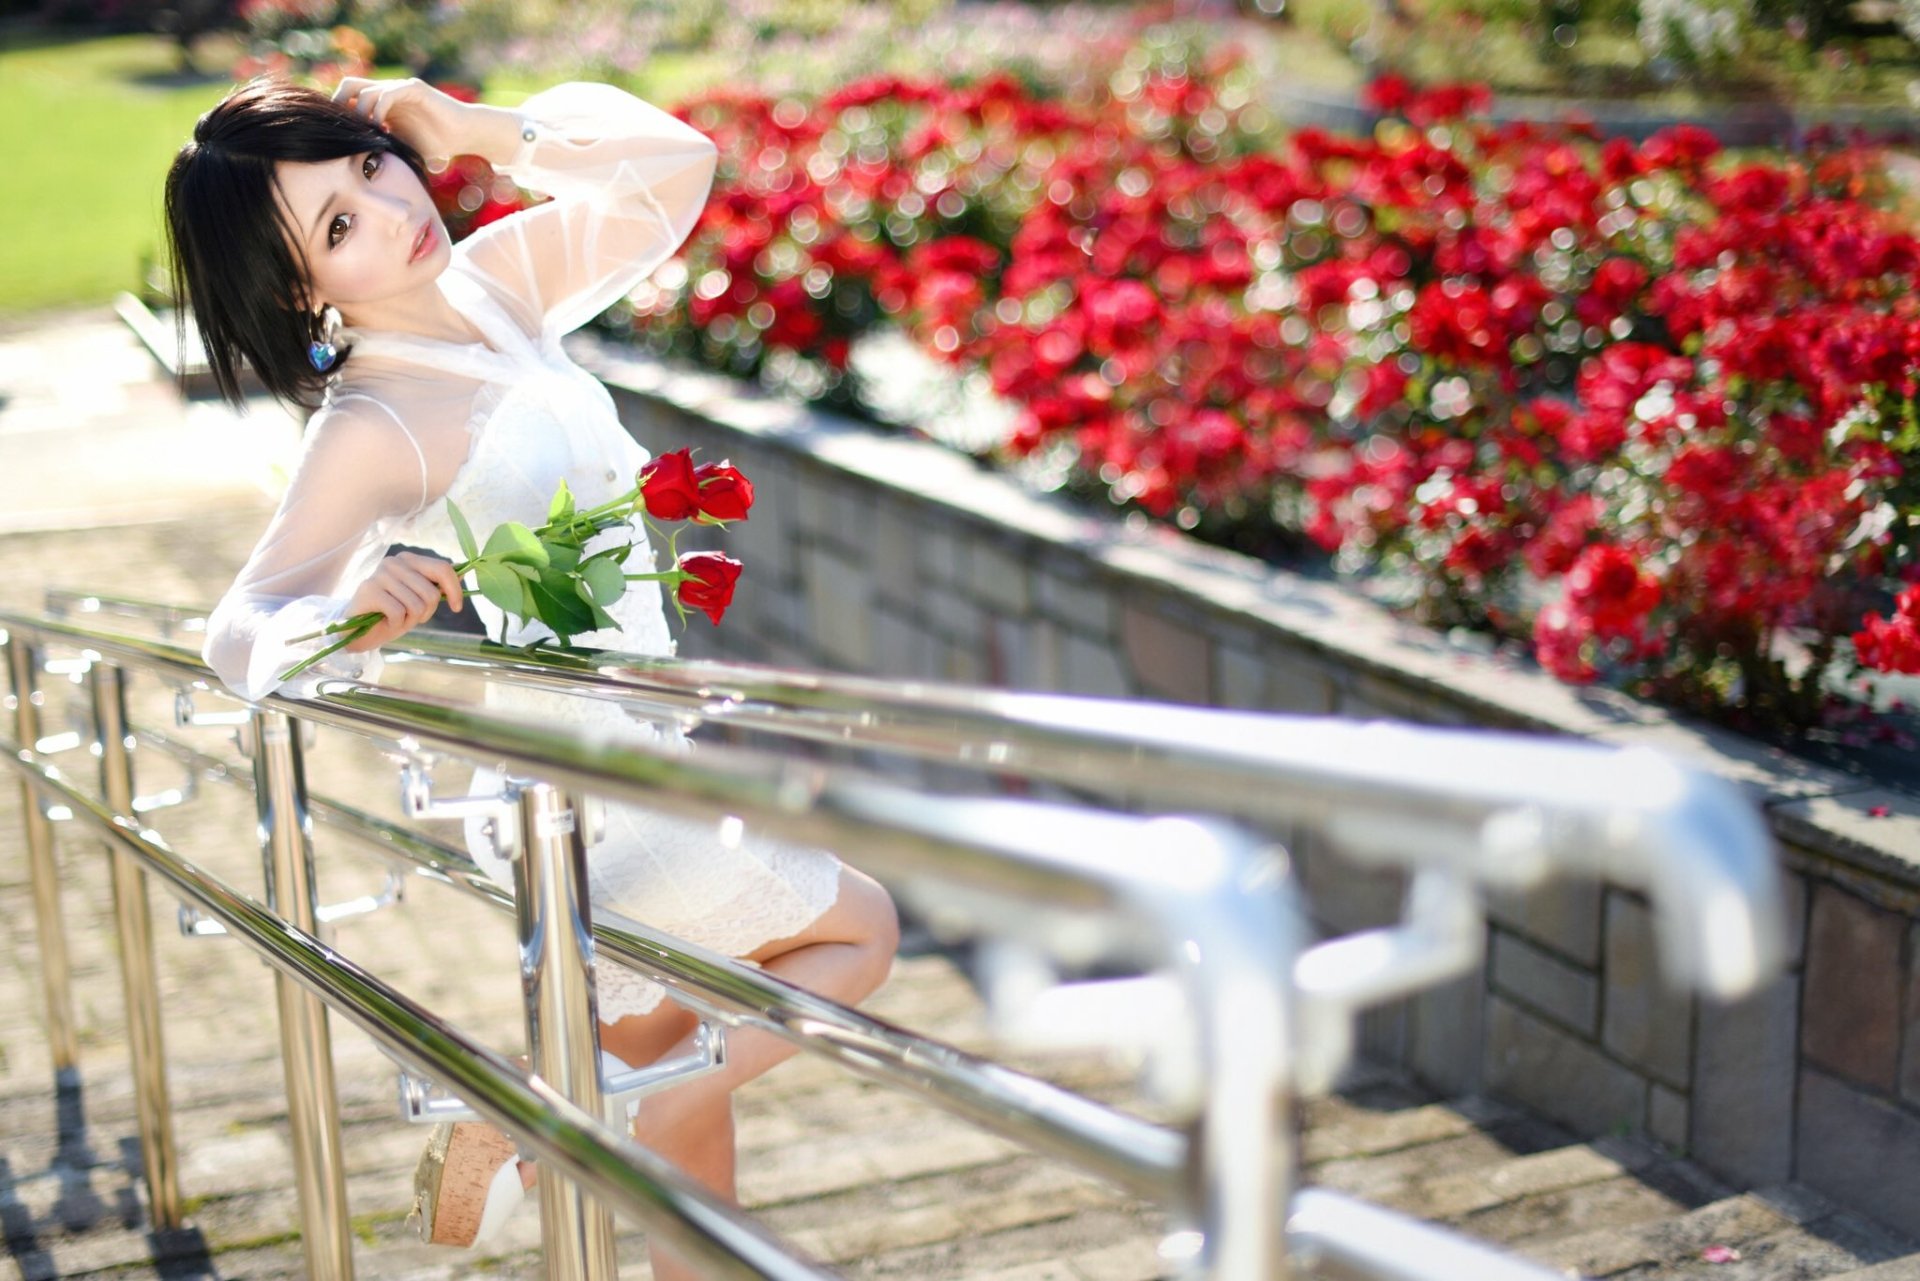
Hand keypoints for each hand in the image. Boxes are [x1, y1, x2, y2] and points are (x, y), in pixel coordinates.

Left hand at [331, 76, 472, 164]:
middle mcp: (388, 91)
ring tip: (367, 133)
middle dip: (340, 106)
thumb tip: (354, 170)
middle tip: (343, 130)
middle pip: (348, 86)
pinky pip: (387, 93)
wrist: (465, 135)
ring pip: (365, 90)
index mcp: (382, 104)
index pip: (348, 97)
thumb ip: (381, 149)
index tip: (340, 135)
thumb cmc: (436, 145)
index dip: (340, 112)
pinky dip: (379, 109)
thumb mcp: (401, 149)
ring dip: (361, 113)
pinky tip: (382, 127)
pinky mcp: (414, 89)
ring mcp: (400, 88)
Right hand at [341, 551, 464, 652]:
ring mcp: (380, 574)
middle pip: (431, 592)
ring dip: (410, 620)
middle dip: (427, 613)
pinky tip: (384, 622)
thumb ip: (437, 586)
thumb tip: (465, 574)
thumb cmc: (390, 614)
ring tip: (395, 619)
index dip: (454, 590)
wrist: (356, 630)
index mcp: (408, 560)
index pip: (442, 568)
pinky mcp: (369, 590)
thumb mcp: (419, 600)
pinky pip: (398, 613)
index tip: (456, 608)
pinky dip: (395, 625)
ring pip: (416, 605)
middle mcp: (393, 562)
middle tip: (411, 617)